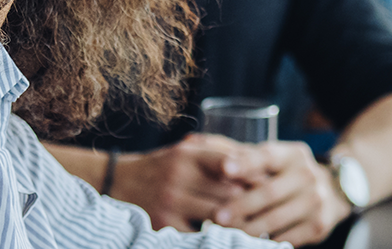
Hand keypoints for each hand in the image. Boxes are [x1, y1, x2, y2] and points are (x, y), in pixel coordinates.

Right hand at [107, 133, 261, 230]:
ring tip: (257, 228)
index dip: (253, 174)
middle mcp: (179, 176)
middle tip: (272, 210)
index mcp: (188, 154)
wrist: (119, 183)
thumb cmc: (164, 167)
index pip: (230, 163)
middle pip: (230, 193)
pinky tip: (231, 239)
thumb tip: (259, 165)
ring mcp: (171, 202)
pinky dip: (219, 238)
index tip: (270, 184)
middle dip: (252, 203)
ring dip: (240, 223)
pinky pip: (201, 235)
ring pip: (221, 216)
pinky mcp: (165, 225)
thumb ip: (220, 153)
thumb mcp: (187, 151)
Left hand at [211, 141, 349, 244]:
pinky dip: (266, 243)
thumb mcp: (269, 157)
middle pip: (269, 192)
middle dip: (241, 206)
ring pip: (276, 219)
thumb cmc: (284, 173)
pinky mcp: (318, 225)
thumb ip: (233, 151)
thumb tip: (191, 140)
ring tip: (227, 233)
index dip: (245, 162)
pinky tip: (248, 244)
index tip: (224, 169)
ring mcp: (315, 201)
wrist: (332, 191)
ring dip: (249, 228)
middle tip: (216, 216)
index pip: (266, 156)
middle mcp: (307, 174)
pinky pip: (287, 238)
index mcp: (291, 154)